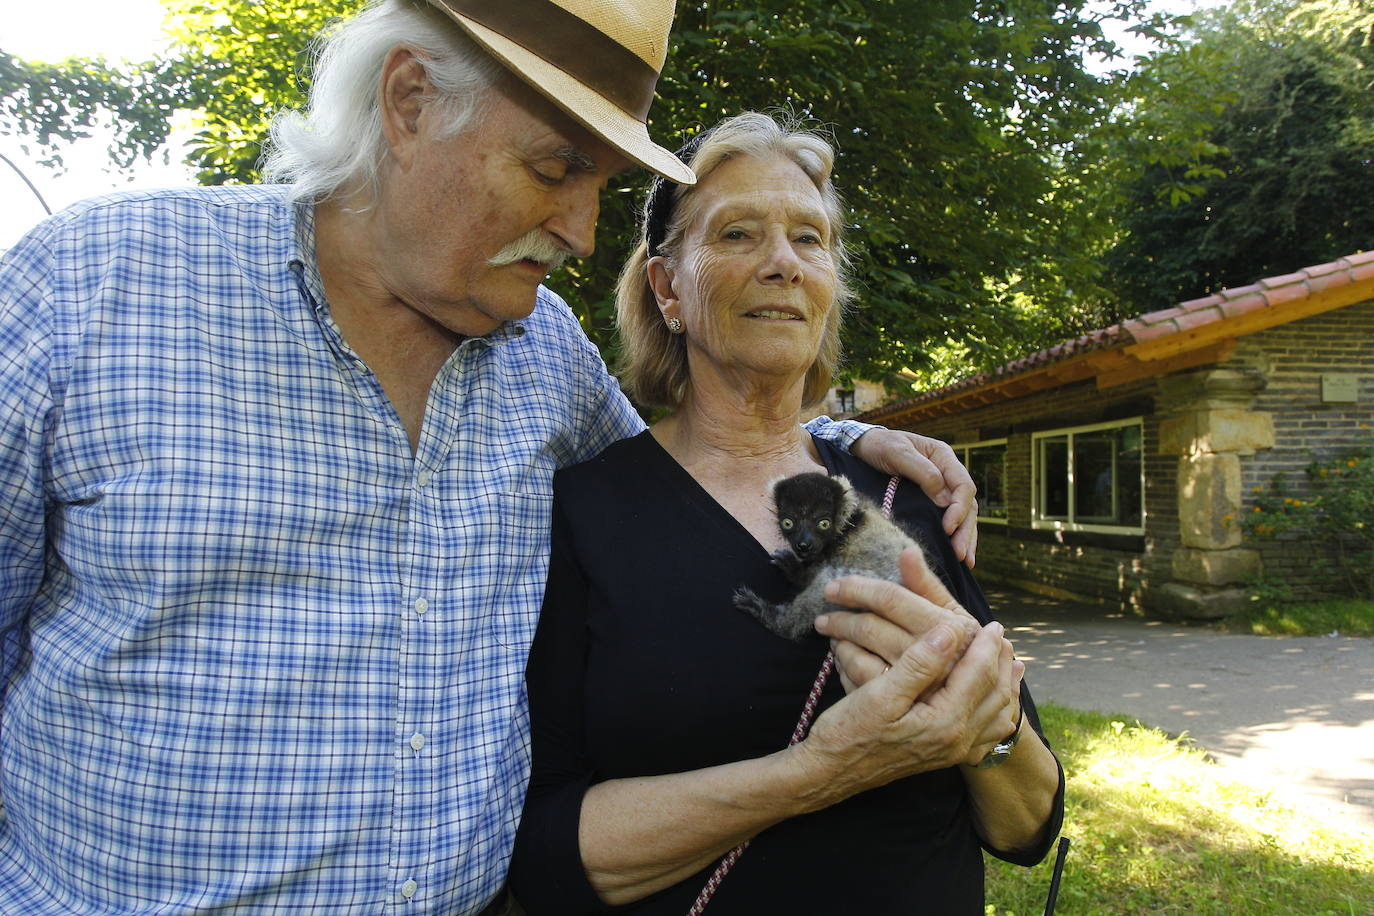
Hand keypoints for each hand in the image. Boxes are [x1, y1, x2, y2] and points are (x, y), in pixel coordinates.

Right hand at [793, 621, 1012, 805]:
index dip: (986, 646)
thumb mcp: (879, 695)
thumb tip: (948, 631)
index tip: (991, 623)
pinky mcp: (943, 757)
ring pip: (994, 715)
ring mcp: (951, 752)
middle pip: (994, 694)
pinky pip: (984, 734)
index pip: (977, 675)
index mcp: (944, 722)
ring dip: (1003, 685)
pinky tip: (992, 702)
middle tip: (1001, 636)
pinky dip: (995, 712)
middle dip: (1000, 662)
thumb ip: (918, 664)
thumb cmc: (848, 733)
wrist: (830, 774)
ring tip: (1007, 663)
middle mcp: (955, 740)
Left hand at [814, 548, 978, 692]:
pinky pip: (857, 681)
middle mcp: (932, 657)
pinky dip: (843, 665)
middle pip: (871, 628)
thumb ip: (926, 585)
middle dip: (841, 618)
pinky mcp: (897, 706)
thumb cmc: (956, 648)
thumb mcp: (950, 615)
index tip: (835, 587)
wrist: (967, 699)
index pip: (891, 598)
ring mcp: (913, 686)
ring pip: (859, 657)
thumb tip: (907, 551)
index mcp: (947, 626)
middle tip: (823, 616)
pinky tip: (841, 656)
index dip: (858, 588)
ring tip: (831, 633)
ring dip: (839, 642)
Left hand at [850, 429, 977, 565]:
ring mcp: (941, 487)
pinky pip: (948, 518)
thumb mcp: (897, 453)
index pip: (963, 485)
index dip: (959, 508)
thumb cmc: (879, 445)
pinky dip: (954, 535)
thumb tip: (946, 501)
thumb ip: (922, 472)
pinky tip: (955, 553)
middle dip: (965, 530)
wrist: (863, 446)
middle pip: (967, 503)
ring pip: (962, 514)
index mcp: (943, 457)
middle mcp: (947, 473)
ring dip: (965, 537)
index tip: (948, 528)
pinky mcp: (930, 500)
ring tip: (965, 561)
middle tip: (960, 554)